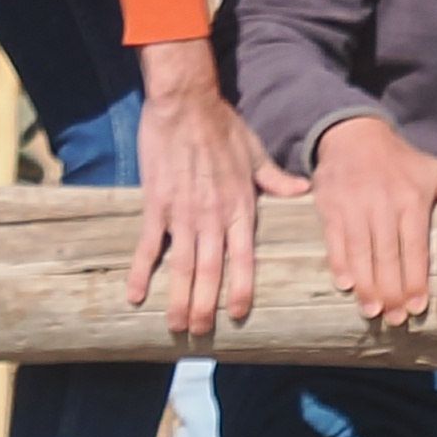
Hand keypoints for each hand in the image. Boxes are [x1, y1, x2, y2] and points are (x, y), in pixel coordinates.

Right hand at [125, 45, 306, 335]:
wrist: (185, 102)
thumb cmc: (222, 126)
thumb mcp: (256, 154)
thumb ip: (275, 180)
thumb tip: (302, 191)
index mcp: (240, 207)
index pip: (244, 258)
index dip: (240, 288)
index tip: (237, 315)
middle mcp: (213, 216)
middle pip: (210, 270)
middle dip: (205, 304)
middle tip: (200, 334)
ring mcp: (182, 212)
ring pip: (182, 264)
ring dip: (178, 297)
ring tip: (175, 325)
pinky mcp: (155, 202)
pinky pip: (146, 243)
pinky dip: (140, 270)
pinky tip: (134, 294)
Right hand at [309, 111, 436, 329]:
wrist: (353, 134)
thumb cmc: (400, 161)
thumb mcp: (436, 169)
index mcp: (411, 200)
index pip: (415, 247)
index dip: (416, 278)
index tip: (418, 306)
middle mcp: (382, 204)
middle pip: (387, 256)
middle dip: (391, 290)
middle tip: (396, 319)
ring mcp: (353, 206)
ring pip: (360, 252)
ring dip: (366, 284)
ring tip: (373, 311)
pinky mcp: (329, 206)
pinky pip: (334, 240)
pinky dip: (339, 263)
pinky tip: (346, 286)